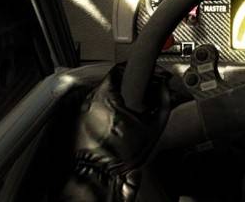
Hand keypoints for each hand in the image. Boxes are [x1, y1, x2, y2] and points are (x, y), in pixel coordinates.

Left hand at [62, 63, 170, 201]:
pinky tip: (117, 124)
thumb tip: (165, 89)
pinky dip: (107, 110)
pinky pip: (96, 107)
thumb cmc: (122, 156)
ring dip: (118, 98)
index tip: (149, 75)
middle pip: (114, 80)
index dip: (139, 70)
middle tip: (143, 97)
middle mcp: (90, 99)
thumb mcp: (152, 127)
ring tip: (130, 113)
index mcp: (107, 96)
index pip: (122, 67)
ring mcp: (82, 110)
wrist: (102, 177)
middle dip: (130, 87)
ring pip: (104, 94)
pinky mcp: (79, 121)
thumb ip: (163, 101)